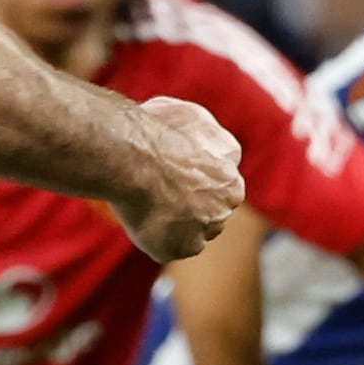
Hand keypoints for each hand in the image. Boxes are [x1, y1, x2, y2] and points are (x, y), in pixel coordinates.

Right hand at [119, 99, 244, 267]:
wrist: (132, 156)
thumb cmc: (154, 130)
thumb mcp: (189, 116)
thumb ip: (202, 133)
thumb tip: (201, 141)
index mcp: (231, 170)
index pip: (221, 183)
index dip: (197, 181)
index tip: (177, 178)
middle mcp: (228, 201)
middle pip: (211, 210)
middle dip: (193, 206)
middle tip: (161, 195)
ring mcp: (207, 228)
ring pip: (193, 231)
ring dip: (176, 223)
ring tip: (147, 204)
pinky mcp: (183, 249)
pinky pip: (169, 247)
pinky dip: (156, 238)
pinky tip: (141, 218)